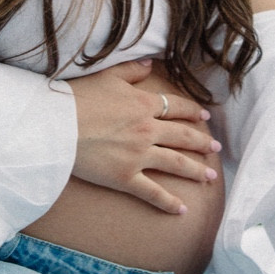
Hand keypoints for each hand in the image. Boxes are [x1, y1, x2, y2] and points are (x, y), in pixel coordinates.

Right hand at [69, 60, 220, 215]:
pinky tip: (182, 210)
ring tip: (210, 176)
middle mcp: (147, 130)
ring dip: (195, 170)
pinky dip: (168, 203)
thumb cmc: (77, 97)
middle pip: (182, 136)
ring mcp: (139, 156)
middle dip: (202, 142)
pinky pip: (152, 192)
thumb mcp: (107, 76)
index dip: (192, 112)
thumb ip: (131, 70)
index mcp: (144, 104)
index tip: (204, 116)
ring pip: (175, 163)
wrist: (57, 124)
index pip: (175, 108)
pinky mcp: (125, 177)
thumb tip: (150, 63)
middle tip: (217, 148)